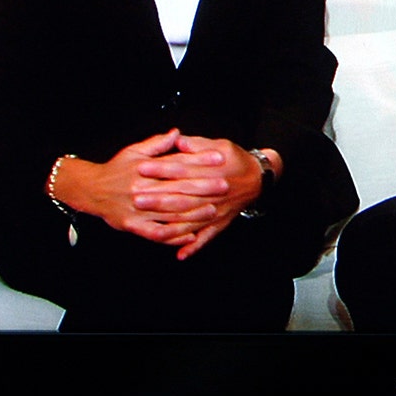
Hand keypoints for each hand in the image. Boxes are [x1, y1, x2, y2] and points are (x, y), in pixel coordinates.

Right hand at [51, 130, 228, 244]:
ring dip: (193, 213)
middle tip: (224, 185)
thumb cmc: (115, 169)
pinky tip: (190, 235)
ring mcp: (137, 209)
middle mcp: (141, 189)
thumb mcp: (134, 152)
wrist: (91, 190)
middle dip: (202, 187)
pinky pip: (156, 233)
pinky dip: (174, 235)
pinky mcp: (133, 225)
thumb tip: (177, 133)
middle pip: (177, 189)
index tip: (219, 158)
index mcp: (144, 169)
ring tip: (213, 210)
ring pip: (169, 213)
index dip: (199, 161)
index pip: (177, 163)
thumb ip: (157, 144)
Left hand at [135, 135, 270, 260]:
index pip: (180, 169)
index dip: (160, 168)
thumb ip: (197, 144)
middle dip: (157, 198)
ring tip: (149, 227)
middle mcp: (212, 194)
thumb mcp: (220, 145)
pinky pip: (206, 237)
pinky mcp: (220, 223)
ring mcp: (216, 211)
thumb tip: (177, 140)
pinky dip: (193, 247)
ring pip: (190, 220)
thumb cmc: (236, 160)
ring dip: (170, 225)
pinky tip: (180, 254)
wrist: (259, 178)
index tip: (140, 167)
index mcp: (210, 172)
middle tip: (136, 198)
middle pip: (181, 196)